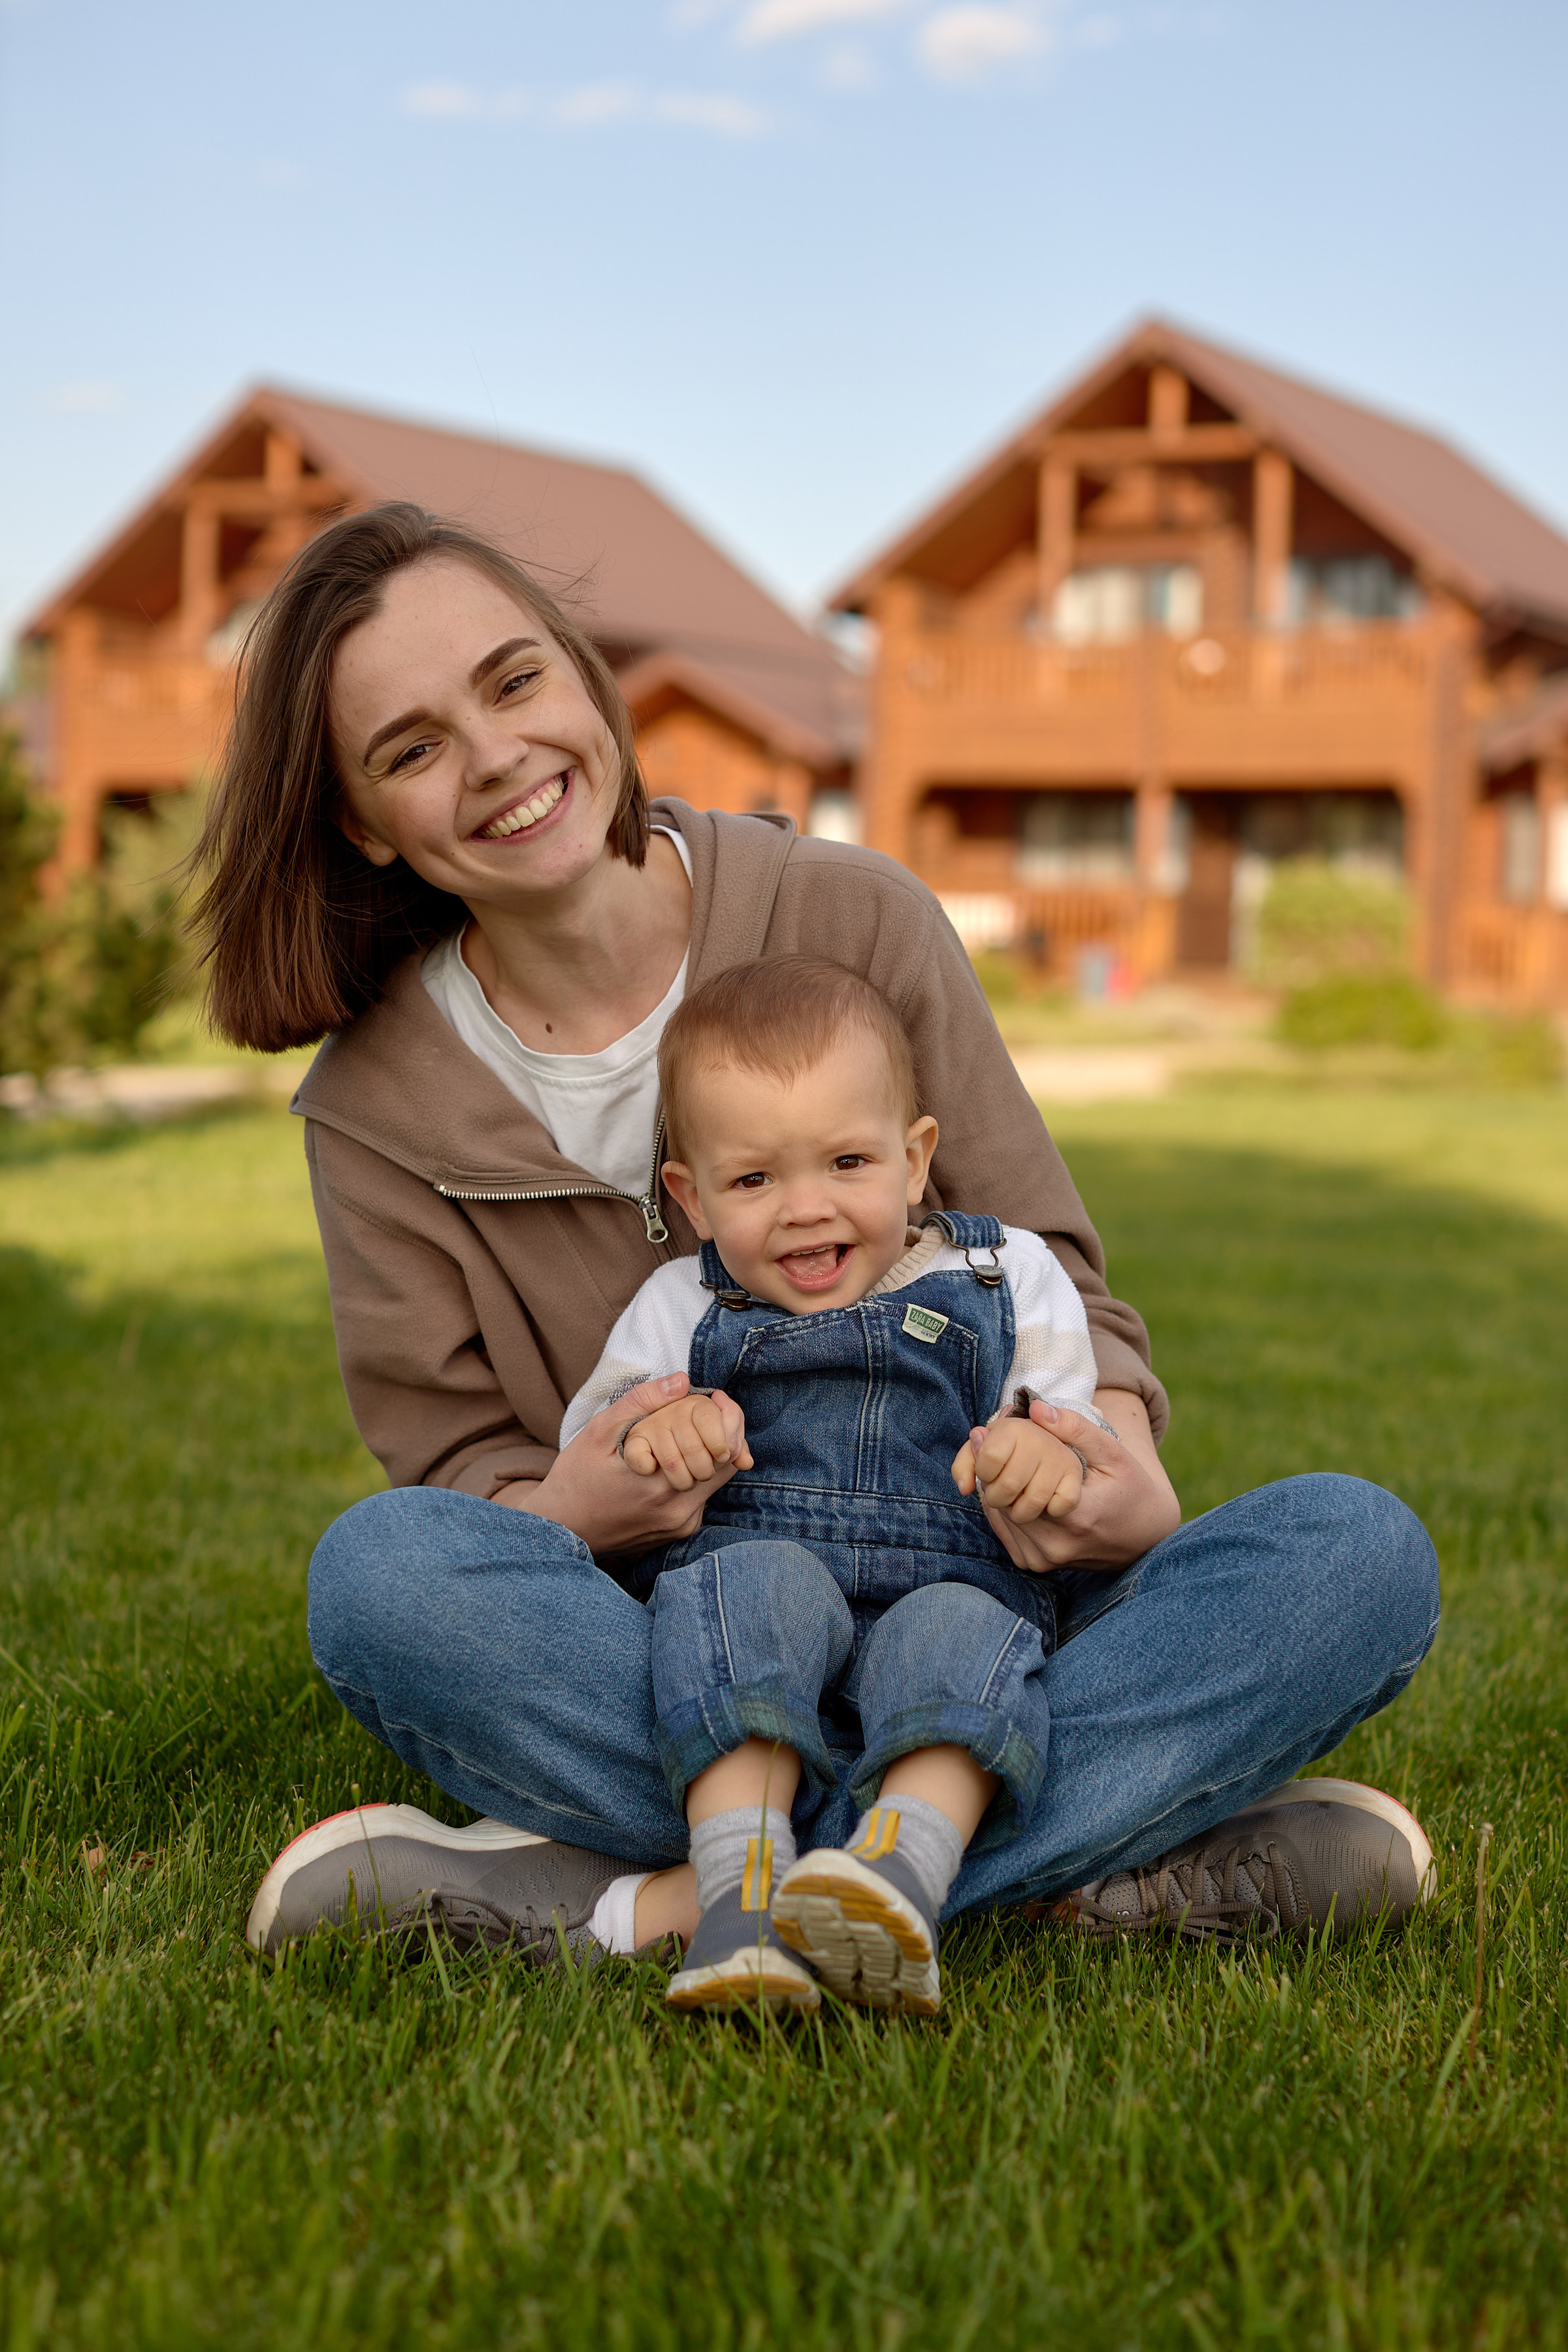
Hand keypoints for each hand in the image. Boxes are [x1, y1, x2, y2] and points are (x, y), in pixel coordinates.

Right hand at [494, 1375, 747, 1553]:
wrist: (560, 1530)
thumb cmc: (575, 1478)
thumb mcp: (599, 1432)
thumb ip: (641, 1402)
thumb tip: (683, 1381)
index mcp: (661, 1484)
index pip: (723, 1448)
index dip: (725, 1420)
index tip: (713, 1400)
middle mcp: (678, 1512)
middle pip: (725, 1466)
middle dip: (715, 1436)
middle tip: (695, 1417)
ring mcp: (679, 1527)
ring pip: (714, 1483)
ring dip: (705, 1457)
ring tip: (678, 1441)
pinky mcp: (676, 1535)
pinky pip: (699, 1500)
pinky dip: (693, 1479)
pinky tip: (667, 1467)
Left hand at [961, 1391, 1181, 1572]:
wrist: (1145, 1537)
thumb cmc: (1130, 1488)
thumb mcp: (1112, 1453)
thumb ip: (1076, 1429)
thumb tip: (1035, 1409)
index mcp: (1074, 1519)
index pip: (1013, 1483)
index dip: (1004, 1456)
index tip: (1003, 1434)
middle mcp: (1054, 1547)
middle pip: (1002, 1499)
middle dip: (999, 1470)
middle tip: (1004, 1445)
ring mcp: (1042, 1560)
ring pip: (999, 1515)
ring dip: (1000, 1489)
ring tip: (1013, 1466)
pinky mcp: (1035, 1564)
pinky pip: (1004, 1531)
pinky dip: (1005, 1508)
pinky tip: (1019, 1489)